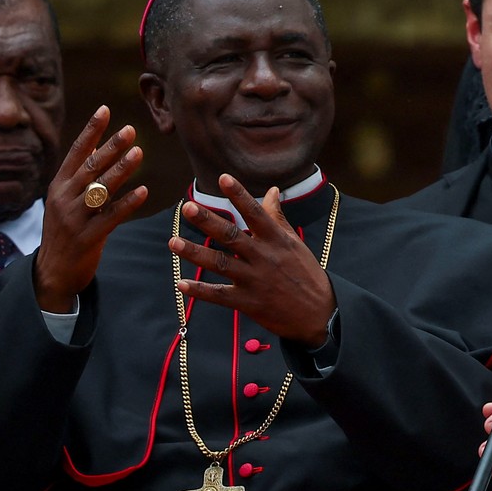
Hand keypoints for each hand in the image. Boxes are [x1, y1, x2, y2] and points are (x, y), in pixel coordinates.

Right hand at [33, 106, 147, 312]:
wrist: (53, 271)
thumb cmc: (65, 229)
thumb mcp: (64, 199)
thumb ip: (79, 175)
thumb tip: (94, 146)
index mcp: (58, 185)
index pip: (76, 152)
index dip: (91, 130)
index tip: (105, 109)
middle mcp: (63, 198)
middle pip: (90, 168)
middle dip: (110, 147)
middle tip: (130, 130)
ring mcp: (74, 218)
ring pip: (100, 189)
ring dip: (120, 170)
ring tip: (139, 153)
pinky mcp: (88, 237)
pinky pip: (110, 217)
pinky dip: (127, 203)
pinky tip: (144, 192)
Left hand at [169, 176, 336, 344]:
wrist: (318, 312)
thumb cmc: (305, 272)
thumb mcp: (294, 242)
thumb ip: (277, 217)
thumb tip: (272, 190)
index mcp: (277, 240)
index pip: (255, 213)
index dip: (239, 195)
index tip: (223, 178)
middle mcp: (264, 257)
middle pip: (232, 236)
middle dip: (209, 221)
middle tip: (188, 207)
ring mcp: (255, 280)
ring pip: (220, 263)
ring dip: (195, 253)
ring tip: (173, 242)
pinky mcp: (248, 302)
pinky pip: (219, 295)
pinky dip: (200, 290)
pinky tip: (181, 283)